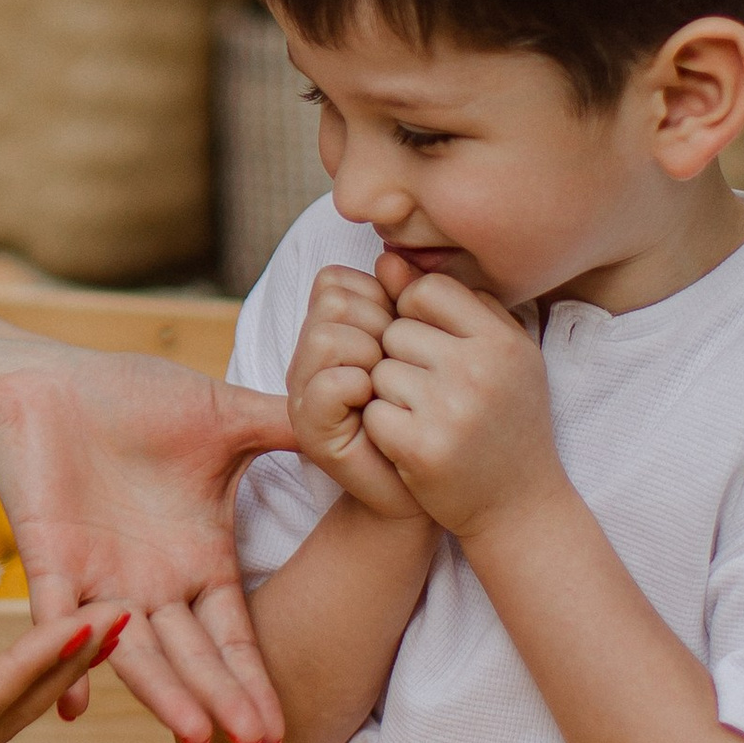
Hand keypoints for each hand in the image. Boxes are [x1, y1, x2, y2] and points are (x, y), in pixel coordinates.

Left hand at [0, 347, 296, 742]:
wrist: (48, 380)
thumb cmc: (132, 398)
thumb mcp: (226, 415)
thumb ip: (289, 429)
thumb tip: (366, 434)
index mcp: (198, 560)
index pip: (231, 637)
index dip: (252, 680)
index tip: (277, 728)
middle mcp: (152, 584)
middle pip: (192, 657)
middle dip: (222, 699)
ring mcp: (99, 578)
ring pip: (134, 649)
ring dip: (163, 692)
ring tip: (196, 732)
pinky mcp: (50, 558)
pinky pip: (55, 616)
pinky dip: (65, 654)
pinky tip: (73, 701)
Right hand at [288, 266, 423, 520]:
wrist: (439, 485)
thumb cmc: (439, 415)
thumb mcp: (429, 348)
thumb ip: (408, 302)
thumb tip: (392, 257)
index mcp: (332, 331)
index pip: (334, 280)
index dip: (378, 298)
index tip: (405, 335)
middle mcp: (309, 358)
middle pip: (331, 302)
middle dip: (378, 326)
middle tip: (400, 366)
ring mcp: (304, 392)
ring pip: (327, 336)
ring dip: (370, 357)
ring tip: (389, 386)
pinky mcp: (310, 429)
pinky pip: (330, 384)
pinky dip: (361, 388)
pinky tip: (379, 406)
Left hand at [360, 274, 562, 539]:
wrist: (519, 505)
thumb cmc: (505, 420)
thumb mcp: (499, 355)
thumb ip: (449, 303)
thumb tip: (385, 261)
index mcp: (502, 341)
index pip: (427, 290)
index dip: (415, 314)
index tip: (431, 347)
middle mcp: (480, 370)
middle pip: (396, 331)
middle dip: (402, 359)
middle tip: (433, 393)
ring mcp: (451, 410)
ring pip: (379, 371)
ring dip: (390, 395)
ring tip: (425, 417)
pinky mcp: (422, 448)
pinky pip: (372, 412)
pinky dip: (382, 428)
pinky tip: (412, 441)